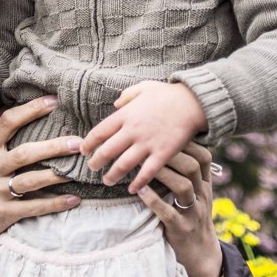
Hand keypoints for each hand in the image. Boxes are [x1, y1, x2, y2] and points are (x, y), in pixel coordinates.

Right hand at [0, 96, 81, 250]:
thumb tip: (13, 101)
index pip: (8, 122)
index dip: (32, 110)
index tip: (54, 101)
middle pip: (25, 153)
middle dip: (53, 146)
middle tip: (78, 141)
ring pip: (32, 181)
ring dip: (57, 175)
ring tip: (79, 169)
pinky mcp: (4, 213)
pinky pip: (34, 207)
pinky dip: (55, 204)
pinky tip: (74, 199)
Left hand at [80, 80, 205, 193]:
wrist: (192, 102)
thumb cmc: (167, 94)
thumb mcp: (143, 87)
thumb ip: (127, 96)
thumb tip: (116, 104)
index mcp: (126, 115)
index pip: (99, 132)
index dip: (88, 143)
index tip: (84, 151)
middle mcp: (133, 130)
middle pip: (107, 151)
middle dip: (96, 162)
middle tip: (92, 168)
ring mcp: (147, 143)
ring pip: (123, 165)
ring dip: (112, 175)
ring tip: (107, 180)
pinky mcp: (163, 154)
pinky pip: (147, 172)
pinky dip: (138, 183)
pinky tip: (132, 189)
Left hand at [137, 142, 222, 276]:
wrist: (201, 256)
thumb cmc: (191, 217)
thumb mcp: (196, 195)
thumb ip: (186, 173)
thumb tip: (167, 145)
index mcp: (205, 185)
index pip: (203, 157)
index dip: (188, 142)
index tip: (167, 130)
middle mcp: (202, 196)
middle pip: (193, 167)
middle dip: (172, 152)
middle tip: (150, 142)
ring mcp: (193, 213)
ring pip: (184, 186)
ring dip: (163, 172)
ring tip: (143, 163)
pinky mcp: (181, 229)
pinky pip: (168, 212)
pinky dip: (153, 200)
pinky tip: (138, 189)